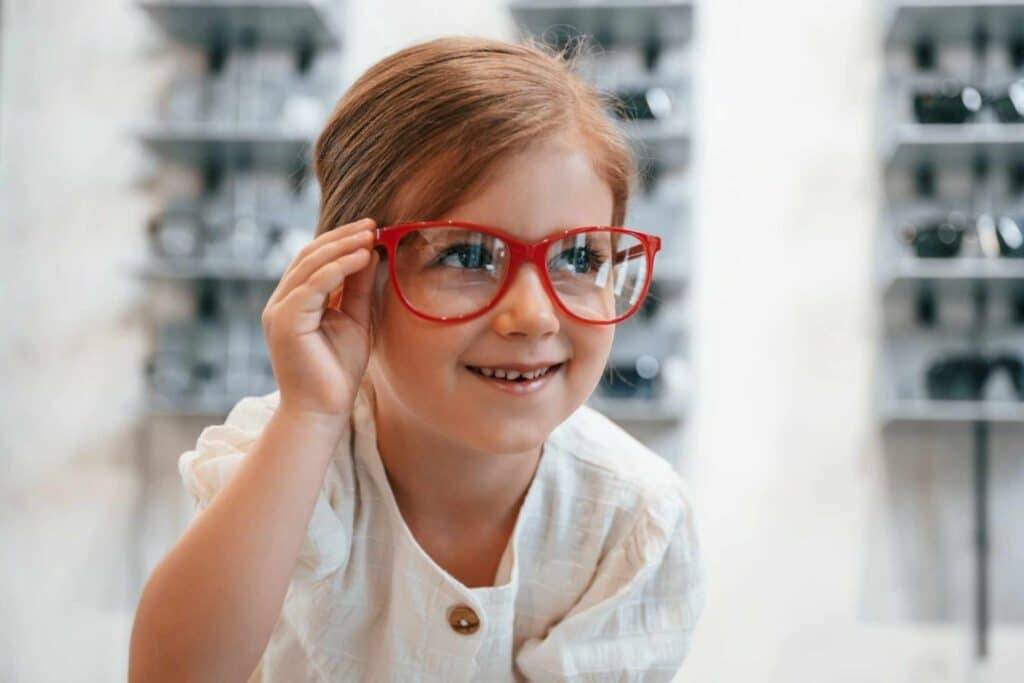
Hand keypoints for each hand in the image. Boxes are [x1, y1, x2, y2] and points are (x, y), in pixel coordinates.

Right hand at [261, 217, 379, 420]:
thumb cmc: (338, 371)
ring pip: (309, 265)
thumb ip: (357, 288)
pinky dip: (338, 267)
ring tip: (370, 235)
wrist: (323, 411)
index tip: (371, 228)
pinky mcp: (285, 321)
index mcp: (294, 301)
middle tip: (372, 224)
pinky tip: (362, 257)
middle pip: (308, 255)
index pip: (313, 260)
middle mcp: (281, 302)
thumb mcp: (354, 320)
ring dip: (342, 247)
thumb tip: (370, 252)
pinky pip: (313, 285)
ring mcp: (279, 311)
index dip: (341, 241)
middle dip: (342, 237)